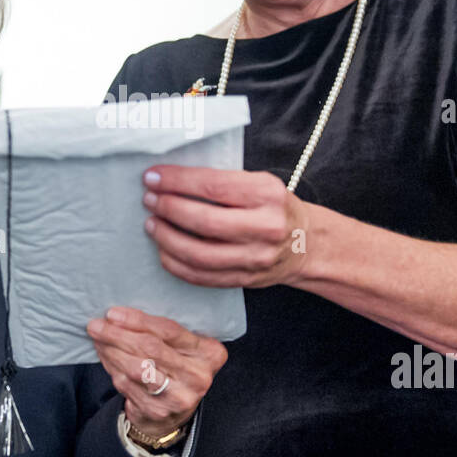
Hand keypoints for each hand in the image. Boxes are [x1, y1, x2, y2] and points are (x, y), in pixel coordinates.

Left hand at [87, 306, 226, 437]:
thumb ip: (165, 332)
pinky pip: (128, 385)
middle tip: (96, 326)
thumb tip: (119, 315)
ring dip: (112, 351)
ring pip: (136, 367)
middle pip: (151, 349)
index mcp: (210, 353)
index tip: (113, 313)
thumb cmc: (177, 367)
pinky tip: (105, 357)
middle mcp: (198, 376)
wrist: (175, 411)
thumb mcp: (184, 347)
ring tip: (98, 339)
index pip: (169, 331)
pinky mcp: (158, 411)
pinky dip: (112, 368)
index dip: (138, 321)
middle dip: (118, 335)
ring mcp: (179, 397)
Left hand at [141, 165, 309, 288]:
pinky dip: (176, 264)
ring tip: (151, 224)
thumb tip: (170, 178)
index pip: (213, 186)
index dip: (177, 181)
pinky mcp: (247, 279)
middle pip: (204, 221)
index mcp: (267, 194)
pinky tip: (163, 250)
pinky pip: (203, 277)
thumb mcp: (260, 184)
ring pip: (200, 254)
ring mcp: (256, 258)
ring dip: (167, 238)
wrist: (307, 244)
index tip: (152, 176)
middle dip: (169, 208)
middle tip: (149, 200)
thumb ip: (223, 182)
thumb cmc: (274, 207)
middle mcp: (265, 227)